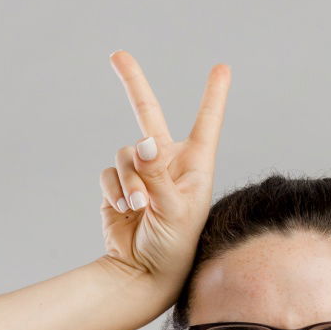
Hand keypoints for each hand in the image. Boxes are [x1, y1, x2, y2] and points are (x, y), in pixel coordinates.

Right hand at [99, 51, 230, 302]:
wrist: (144, 274)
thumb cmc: (173, 248)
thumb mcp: (173, 212)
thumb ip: (157, 175)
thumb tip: (143, 143)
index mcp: (195, 167)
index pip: (206, 124)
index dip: (213, 95)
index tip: (221, 69)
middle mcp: (168, 165)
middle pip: (148, 113)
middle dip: (132, 83)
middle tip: (116, 55)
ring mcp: (142, 174)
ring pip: (125, 153)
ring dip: (129, 179)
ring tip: (138, 207)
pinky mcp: (119, 186)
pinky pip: (109, 173)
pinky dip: (114, 190)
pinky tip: (125, 211)